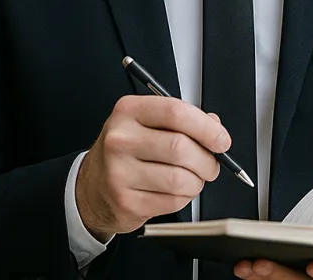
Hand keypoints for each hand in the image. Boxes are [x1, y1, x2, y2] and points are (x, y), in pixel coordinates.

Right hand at [75, 95, 230, 240]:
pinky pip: (172, 201)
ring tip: (194, 179)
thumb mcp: (148, 124)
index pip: (176, 112)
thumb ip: (184, 121)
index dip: (207, 128)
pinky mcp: (125, 201)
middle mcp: (120, 139)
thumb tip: (216, 128)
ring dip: (198, 182)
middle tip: (212, 165)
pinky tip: (176, 192)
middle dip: (207, 160)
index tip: (222, 140)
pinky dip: (184, 198)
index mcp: (129, 112)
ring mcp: (119, 172)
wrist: (91, 188)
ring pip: (179, 178)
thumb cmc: (127, 152)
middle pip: (180, 148)